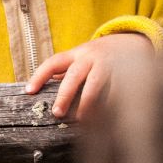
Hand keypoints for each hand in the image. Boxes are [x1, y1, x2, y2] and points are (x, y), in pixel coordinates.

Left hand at [24, 33, 152, 119]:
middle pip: (74, 75)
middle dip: (65, 94)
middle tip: (57, 113)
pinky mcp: (123, 74)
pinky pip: (114, 91)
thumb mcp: (82, 58)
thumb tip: (41, 90)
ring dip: (87, 102)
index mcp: (77, 54)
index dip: (39, 75)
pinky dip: (108, 105)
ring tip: (81, 119)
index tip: (29, 91)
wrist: (133, 43)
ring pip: (95, 83)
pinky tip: (104, 118)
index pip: (54, 62)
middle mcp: (91, 57)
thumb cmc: (99, 57)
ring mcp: (108, 66)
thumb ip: (65, 72)